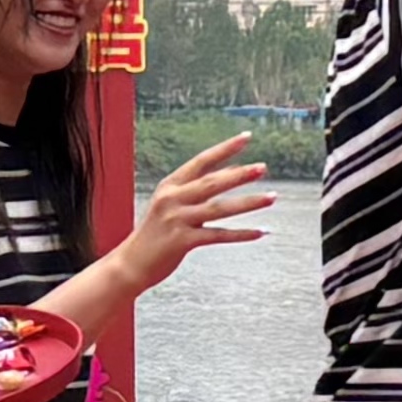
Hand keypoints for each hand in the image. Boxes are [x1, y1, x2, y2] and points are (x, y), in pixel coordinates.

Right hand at [122, 137, 272, 292]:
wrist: (130, 264)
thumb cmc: (155, 233)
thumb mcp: (170, 204)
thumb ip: (197, 190)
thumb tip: (233, 173)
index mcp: (169, 186)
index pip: (201, 161)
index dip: (224, 149)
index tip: (246, 138)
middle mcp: (172, 199)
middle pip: (212, 183)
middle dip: (240, 174)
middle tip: (263, 168)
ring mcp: (176, 220)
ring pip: (219, 209)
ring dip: (248, 202)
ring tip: (271, 197)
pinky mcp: (181, 241)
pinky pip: (218, 236)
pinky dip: (241, 234)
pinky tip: (260, 231)